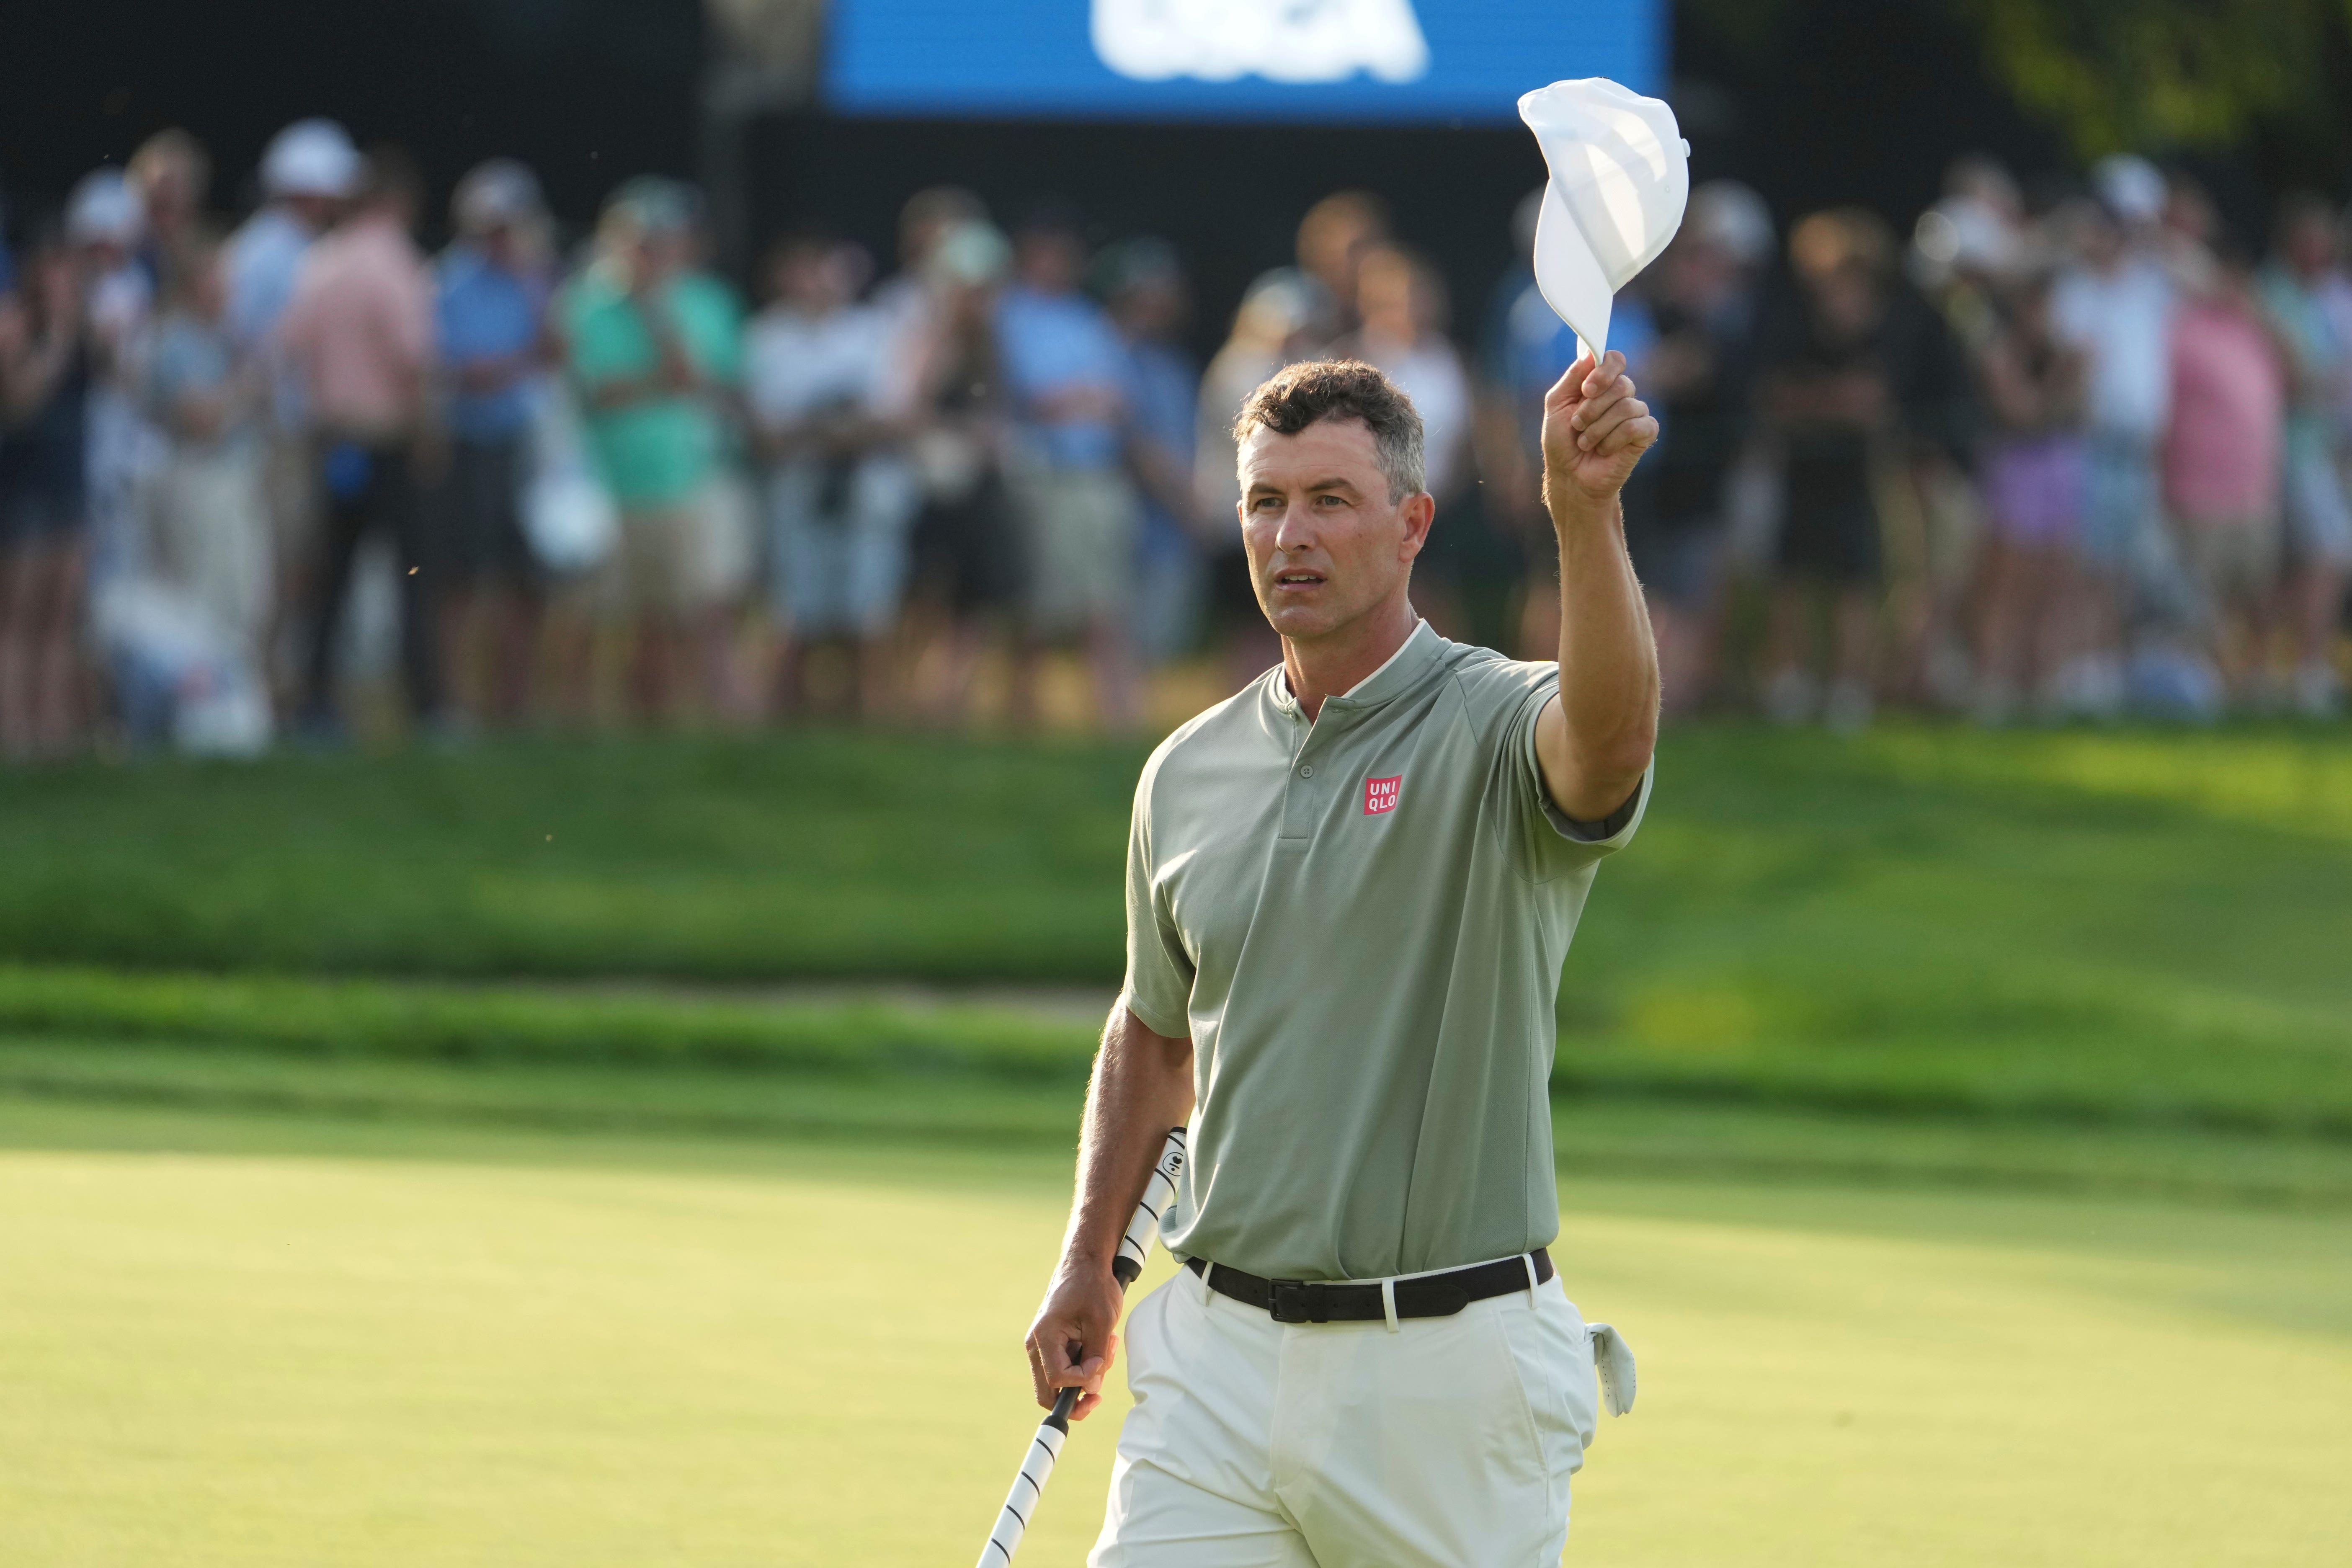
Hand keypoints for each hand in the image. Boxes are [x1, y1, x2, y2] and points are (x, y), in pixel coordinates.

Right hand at [1024, 1255, 1125, 1420]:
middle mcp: (1037, 1346)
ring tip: (1108, 1348)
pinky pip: (1066, 1369)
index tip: (1101, 1362)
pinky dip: (1085, 1366)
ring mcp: (1043, 1347)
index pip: (1058, 1378)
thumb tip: (1092, 1388)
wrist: (1085, 1264)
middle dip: (1076, 1397)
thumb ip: (1096, 1355)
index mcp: (1044, 1336)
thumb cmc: (1092, 1285)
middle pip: (1048, 1393)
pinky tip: (1101, 1347)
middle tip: (1099, 1391)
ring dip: (1086, 1377)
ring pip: (1059, 1383)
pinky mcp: (1053, 1346)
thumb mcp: (1101, 1320)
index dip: (1083, 1378)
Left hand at [1541, 350, 1657, 513]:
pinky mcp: (1645, 433)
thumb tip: (1591, 352)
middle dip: (1592, 408)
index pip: (1614, 360)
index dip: (1604, 371)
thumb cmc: (1562, 441)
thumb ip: (1573, 376)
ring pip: (1626, 407)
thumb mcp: (1557, 404)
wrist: (1569, 476)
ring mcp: (1636, 413)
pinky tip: (1603, 450)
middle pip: (1621, 384)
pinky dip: (1613, 440)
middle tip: (1577, 425)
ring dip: (1598, 428)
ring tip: (1586, 442)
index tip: (1587, 389)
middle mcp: (1622, 395)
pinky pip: (1635, 426)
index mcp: (1601, 383)